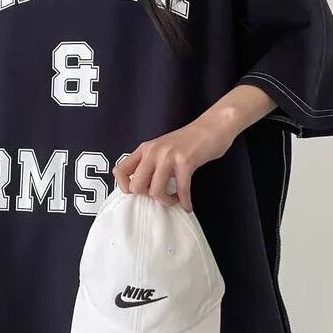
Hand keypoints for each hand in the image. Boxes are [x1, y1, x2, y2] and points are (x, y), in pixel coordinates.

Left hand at [112, 110, 238, 212]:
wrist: (213, 126)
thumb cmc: (189, 141)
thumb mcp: (163, 149)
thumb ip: (152, 163)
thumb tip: (145, 187)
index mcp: (145, 149)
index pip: (119, 171)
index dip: (126, 187)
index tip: (142, 192)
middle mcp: (153, 152)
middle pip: (136, 186)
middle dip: (148, 197)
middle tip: (161, 195)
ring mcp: (168, 156)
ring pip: (155, 191)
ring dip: (166, 201)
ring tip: (175, 200)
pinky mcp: (186, 162)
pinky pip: (181, 190)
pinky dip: (184, 202)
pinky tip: (187, 205)